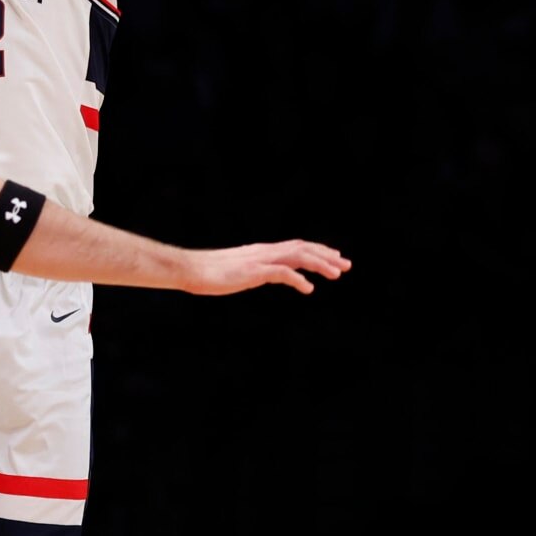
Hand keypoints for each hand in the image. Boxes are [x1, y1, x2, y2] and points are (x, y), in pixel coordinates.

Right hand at [185, 241, 351, 295]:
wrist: (189, 269)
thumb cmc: (207, 273)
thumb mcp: (235, 271)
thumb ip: (251, 271)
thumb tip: (259, 275)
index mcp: (260, 252)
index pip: (295, 246)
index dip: (317, 251)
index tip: (334, 258)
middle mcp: (263, 252)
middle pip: (301, 248)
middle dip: (326, 255)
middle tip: (346, 265)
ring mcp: (258, 260)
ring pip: (297, 256)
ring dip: (319, 264)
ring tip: (337, 274)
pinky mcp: (253, 272)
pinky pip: (281, 273)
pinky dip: (298, 279)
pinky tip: (309, 289)